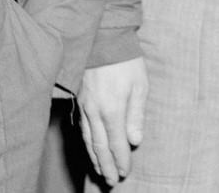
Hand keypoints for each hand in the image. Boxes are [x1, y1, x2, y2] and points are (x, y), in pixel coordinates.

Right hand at [78, 57, 148, 185]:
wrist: (104, 40)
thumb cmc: (126, 62)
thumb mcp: (140, 86)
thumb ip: (136, 115)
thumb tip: (135, 141)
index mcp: (112, 110)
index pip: (116, 143)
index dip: (121, 160)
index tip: (125, 172)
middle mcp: (95, 112)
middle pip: (99, 147)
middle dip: (106, 166)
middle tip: (112, 181)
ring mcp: (84, 107)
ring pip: (88, 140)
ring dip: (95, 158)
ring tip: (101, 171)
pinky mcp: (79, 101)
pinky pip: (82, 129)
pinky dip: (86, 143)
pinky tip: (90, 149)